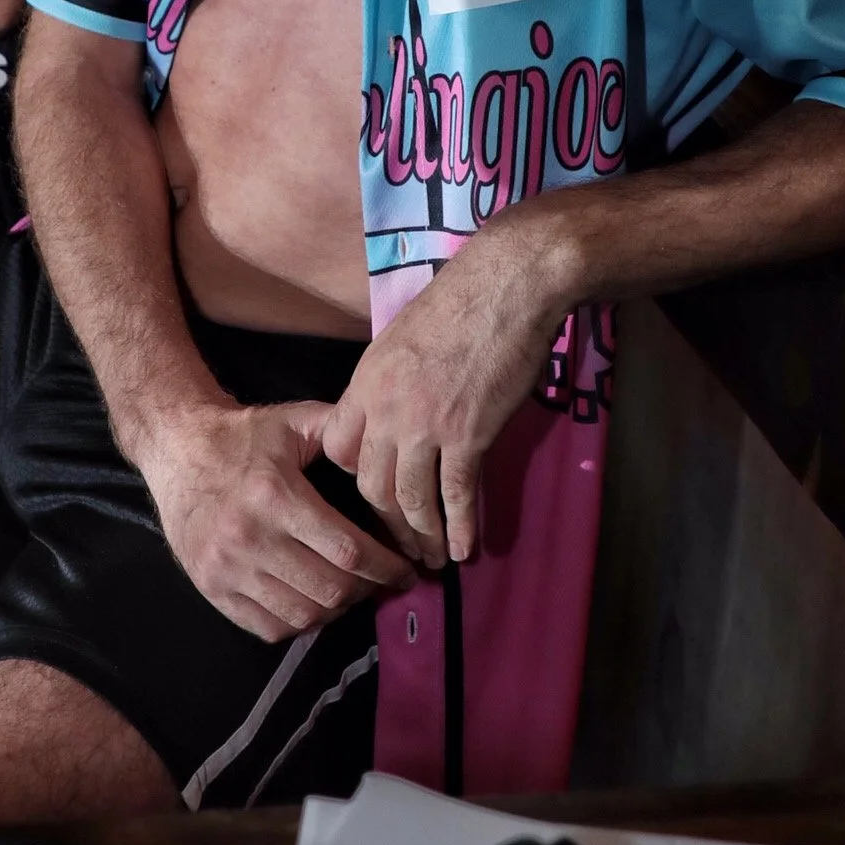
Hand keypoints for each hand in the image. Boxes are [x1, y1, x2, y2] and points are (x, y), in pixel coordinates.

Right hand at [135, 399, 413, 643]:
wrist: (176, 448)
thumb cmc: (241, 435)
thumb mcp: (293, 421)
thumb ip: (341, 431)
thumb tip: (387, 448)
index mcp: (276, 496)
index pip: (347, 549)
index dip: (385, 567)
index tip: (407, 570)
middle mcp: (249, 538)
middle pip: (329, 588)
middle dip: (367, 589)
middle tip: (382, 580)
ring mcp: (227, 568)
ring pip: (302, 613)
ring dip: (336, 609)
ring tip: (351, 591)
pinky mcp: (210, 587)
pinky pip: (268, 626)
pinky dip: (300, 622)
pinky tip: (313, 602)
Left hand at [321, 220, 569, 566]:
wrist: (505, 286)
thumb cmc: (460, 302)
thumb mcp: (401, 337)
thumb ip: (389, 379)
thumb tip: (394, 409)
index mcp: (365, 383)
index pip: (338, 449)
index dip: (353, 477)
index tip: (372, 494)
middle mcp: (386, 411)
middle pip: (372, 485)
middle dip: (386, 524)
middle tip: (401, 548)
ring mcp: (425, 426)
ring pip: (410, 500)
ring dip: (422, 536)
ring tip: (432, 559)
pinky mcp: (468, 436)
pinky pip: (456, 495)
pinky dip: (460, 527)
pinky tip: (464, 548)